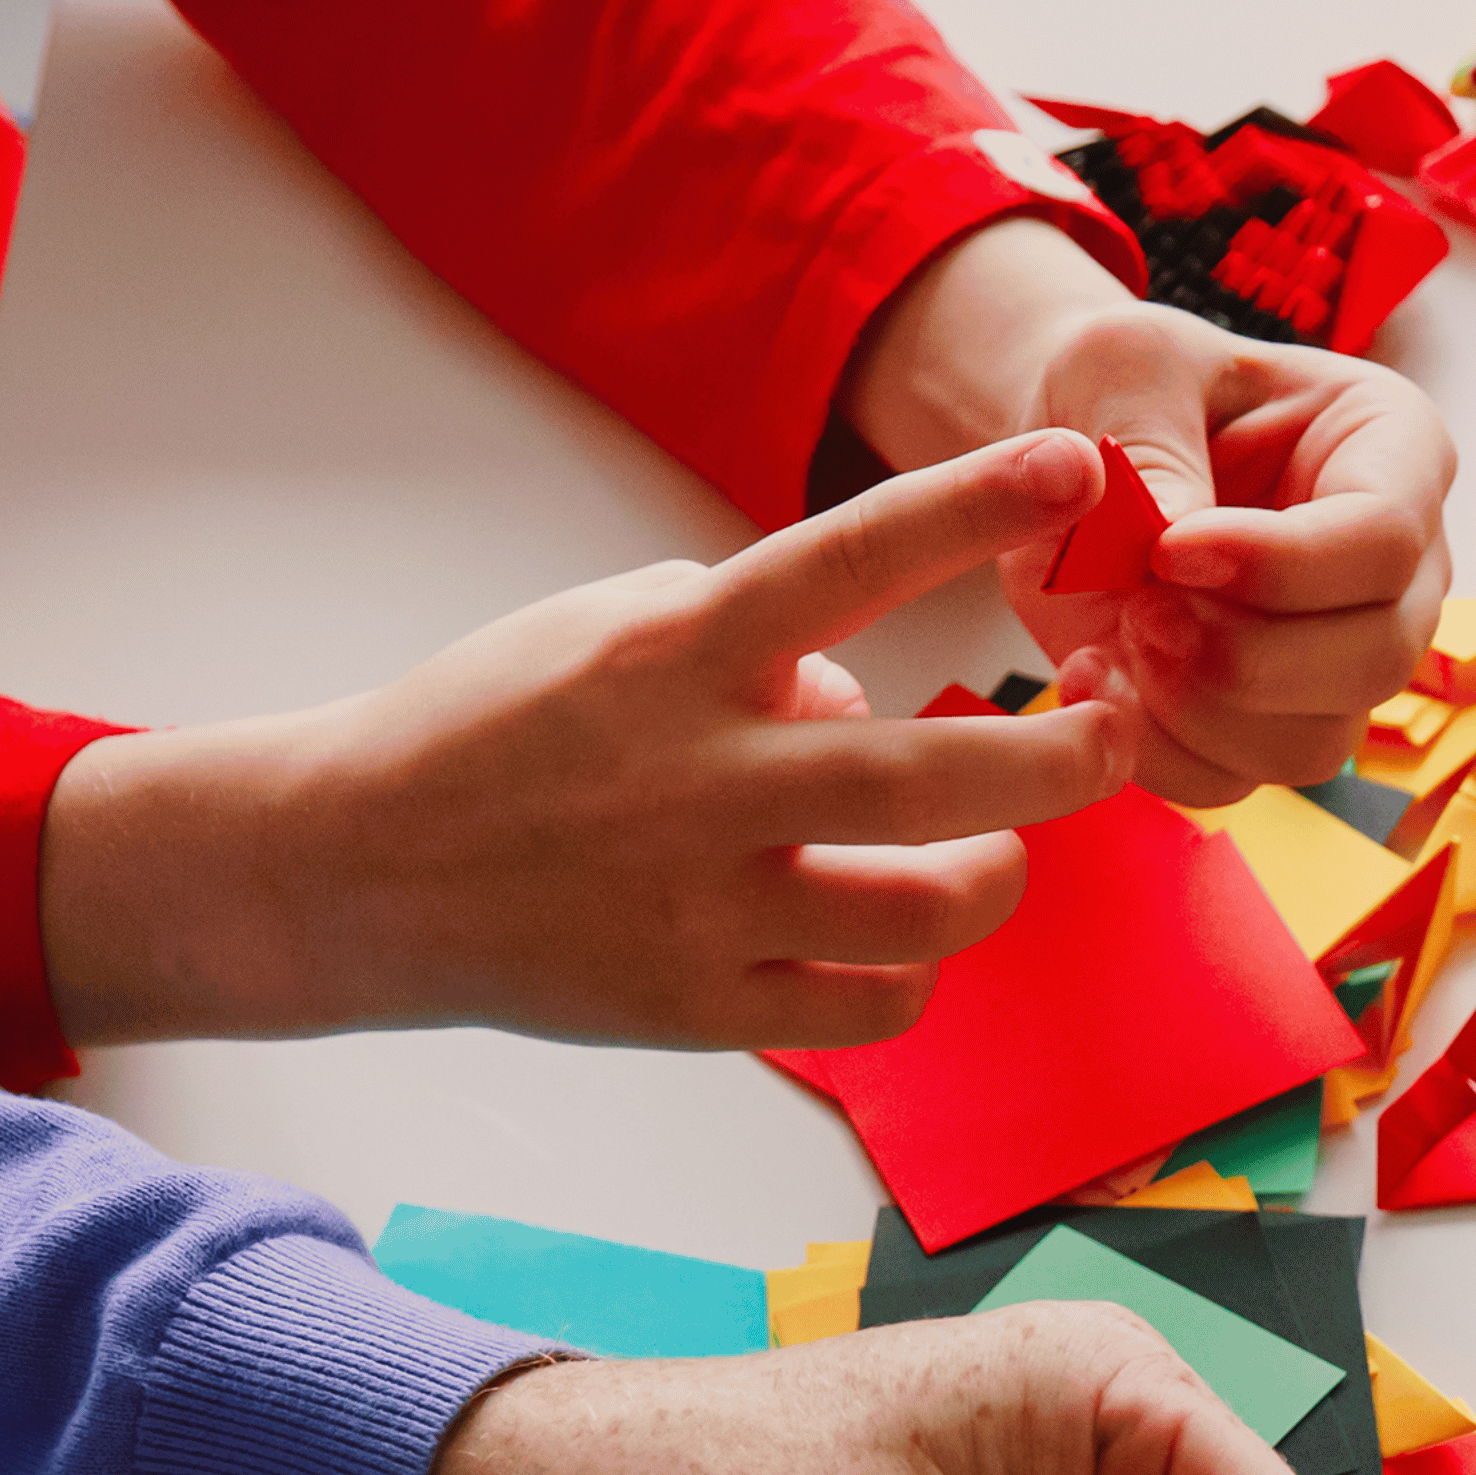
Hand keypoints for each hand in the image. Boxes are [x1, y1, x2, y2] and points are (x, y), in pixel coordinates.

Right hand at [41, 435, 1135, 1051]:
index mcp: (676, 654)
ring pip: (921, 909)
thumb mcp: (608, 629)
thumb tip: (859, 690)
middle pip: (928, 773)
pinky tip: (897, 943)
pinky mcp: (696, 1009)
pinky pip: (869, 1005)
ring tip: (1001, 852)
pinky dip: (910, 974)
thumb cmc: (496, 729)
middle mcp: (698, 778)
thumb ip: (750, 641)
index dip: (971, 507)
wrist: (355, 869)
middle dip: (1061, 755)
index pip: (849, 559)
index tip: (1077, 465)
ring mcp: (699, 906)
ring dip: (997, 876)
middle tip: (1120, 731)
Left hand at [844, 219, 1453, 804]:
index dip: (1277, 564)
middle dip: (1242, 654)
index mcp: (1393, 449)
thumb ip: (1150, 439)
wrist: (1077, 456)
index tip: (1168, 549)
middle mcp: (1397, 569)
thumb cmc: (1126, 386)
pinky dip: (1153, 750)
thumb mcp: (1125, 365)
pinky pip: (1233, 781)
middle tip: (1139, 609)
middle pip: (1376, 658)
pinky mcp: (1269, 721)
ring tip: (1118, 635)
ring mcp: (1342, 658)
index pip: (1383, 539)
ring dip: (1197, 710)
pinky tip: (1098, 677)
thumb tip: (1170, 537)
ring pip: (1314, 743)